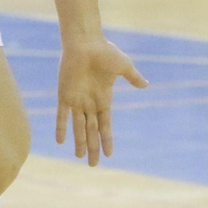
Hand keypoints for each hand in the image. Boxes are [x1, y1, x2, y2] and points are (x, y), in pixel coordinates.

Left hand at [55, 39, 146, 165]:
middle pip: (92, 131)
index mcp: (104, 98)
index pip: (105, 125)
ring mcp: (76, 100)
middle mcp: (90, 103)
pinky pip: (62, 115)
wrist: (85, 42)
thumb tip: (146, 85)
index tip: (109, 154)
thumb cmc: (105, 51)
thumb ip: (133, 77)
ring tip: (80, 157)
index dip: (107, 139)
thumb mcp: (123, 66)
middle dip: (93, 147)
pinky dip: (61, 128)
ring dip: (79, 142)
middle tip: (93, 165)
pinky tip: (61, 141)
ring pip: (78, 127)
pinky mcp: (64, 95)